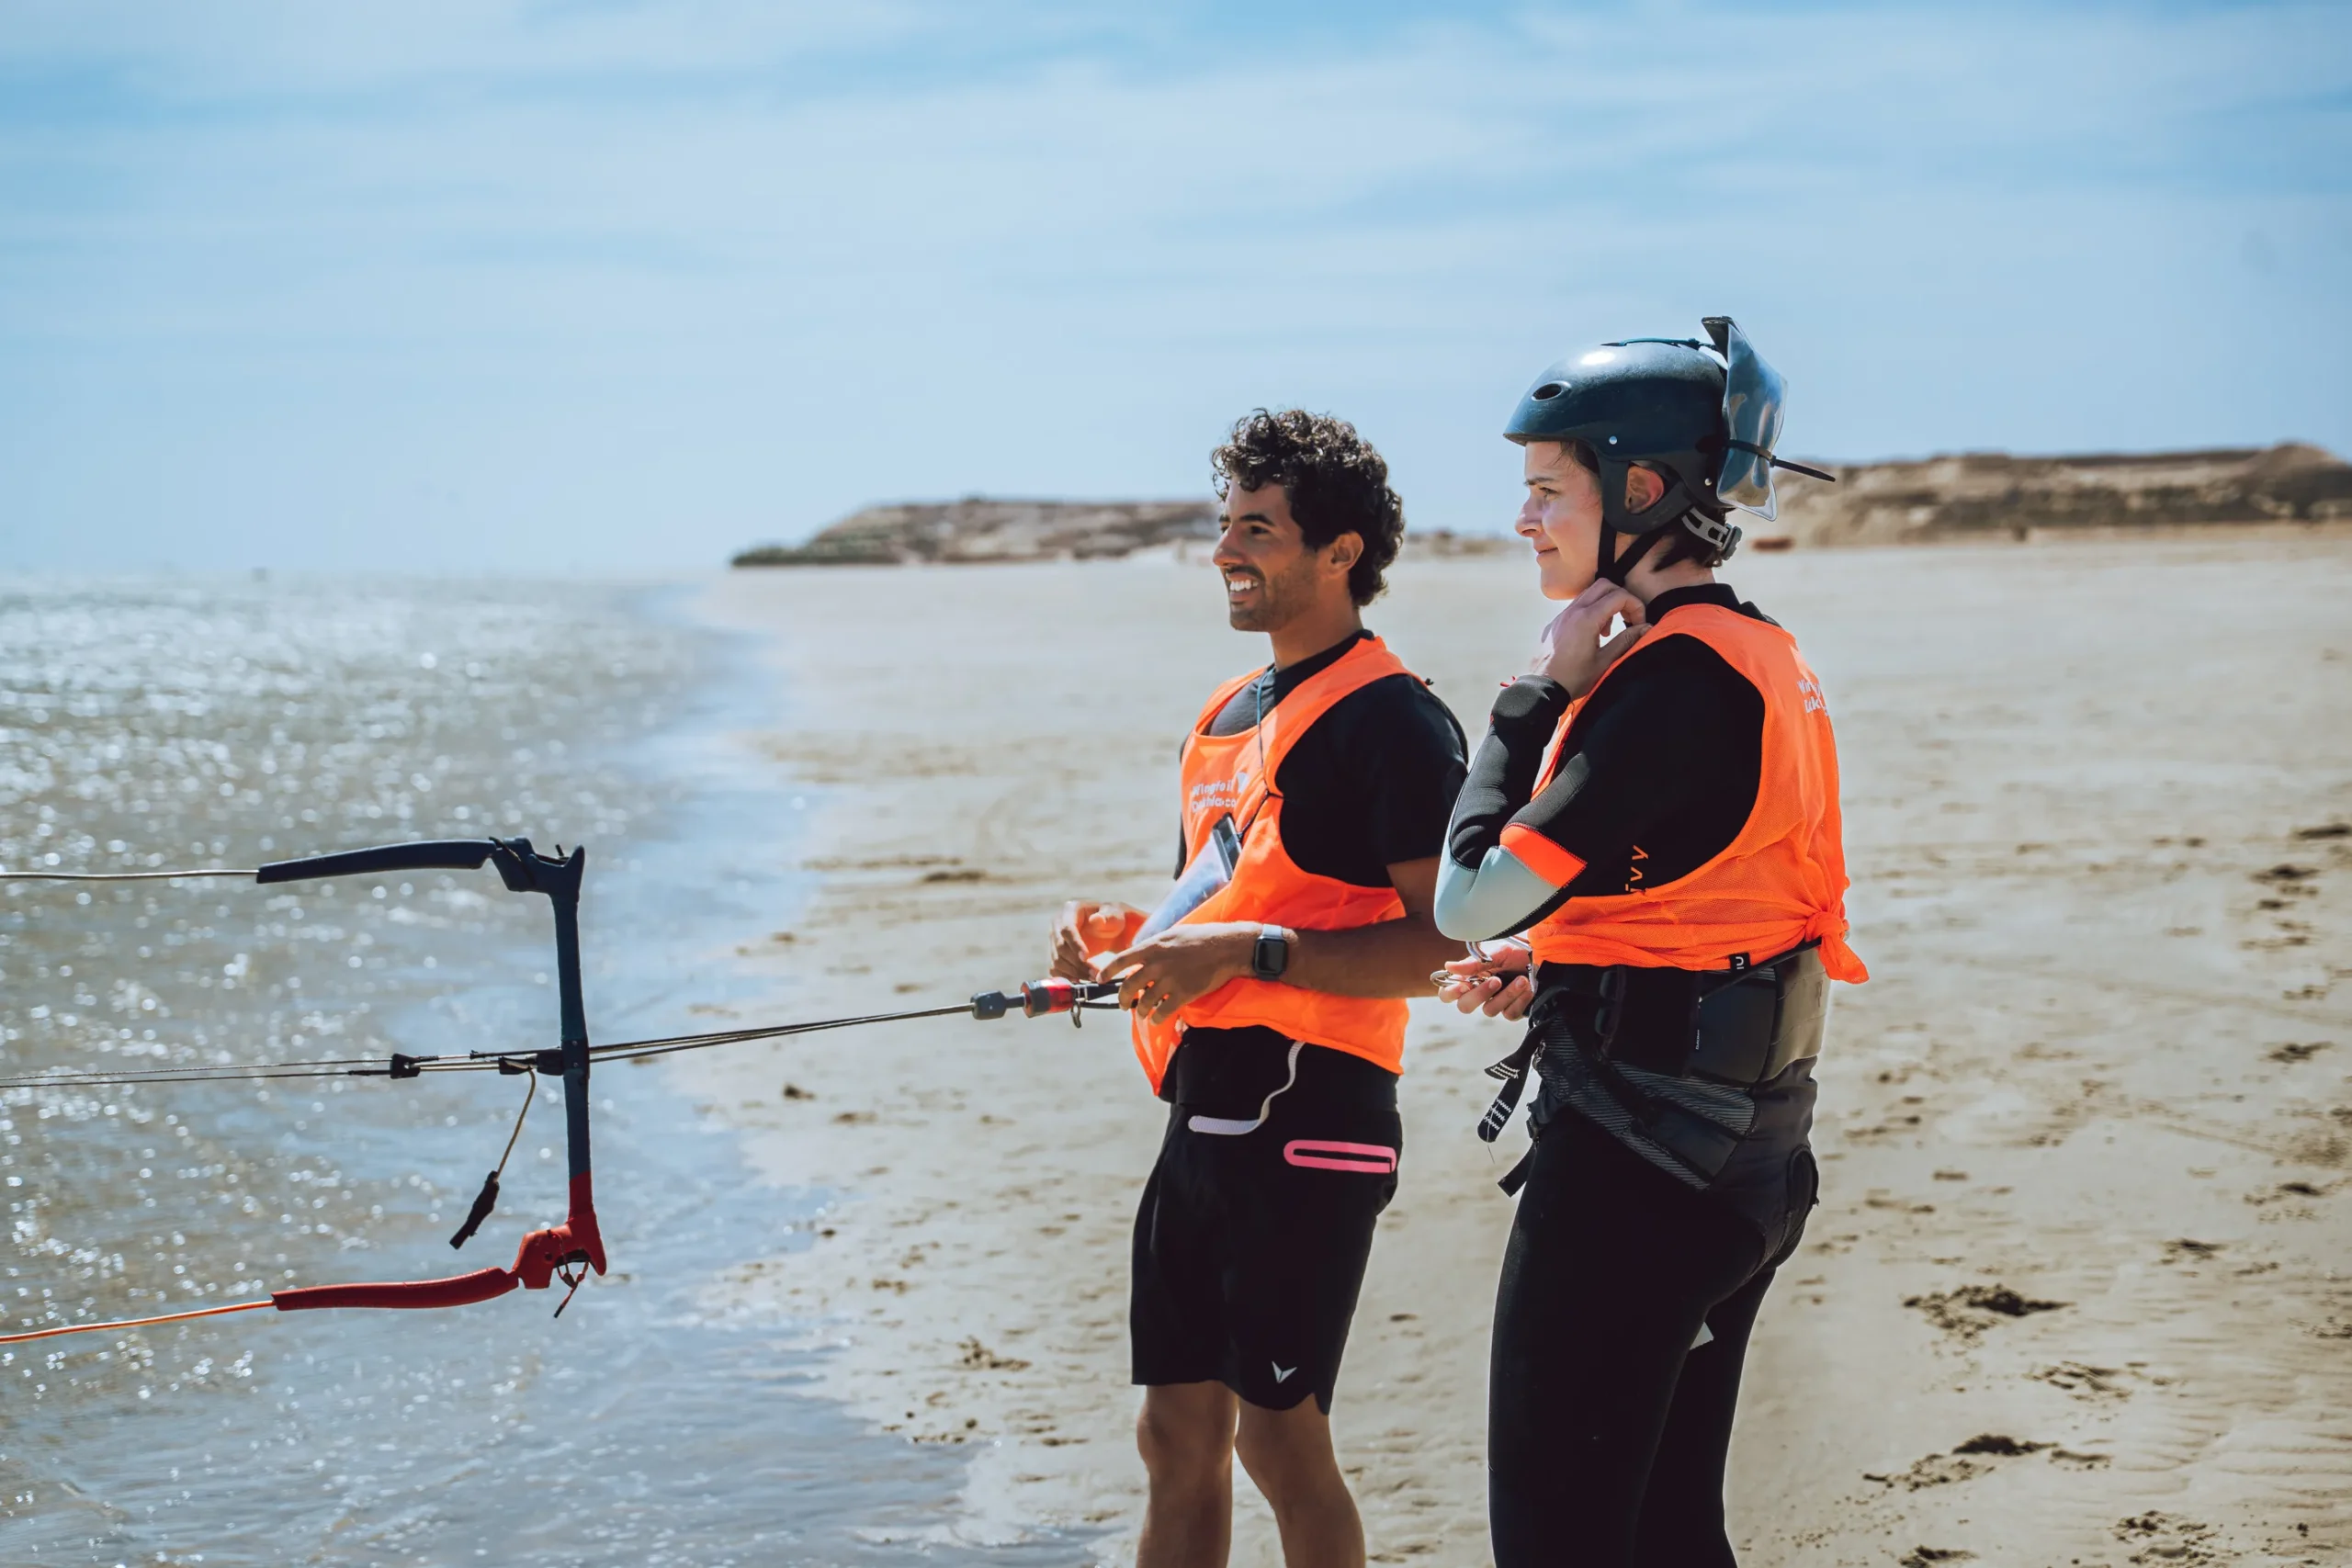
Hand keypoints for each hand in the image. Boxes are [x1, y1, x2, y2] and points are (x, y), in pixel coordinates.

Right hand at [1050, 900, 1145, 981]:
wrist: (1111, 930)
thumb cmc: (1114, 919)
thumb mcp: (1115, 915)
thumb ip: (1108, 916)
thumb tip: (1096, 919)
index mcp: (1070, 910)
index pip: (1066, 929)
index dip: (1074, 944)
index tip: (1086, 957)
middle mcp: (1057, 924)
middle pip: (1060, 948)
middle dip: (1077, 963)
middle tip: (1095, 973)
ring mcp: (1054, 940)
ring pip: (1057, 961)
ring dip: (1074, 972)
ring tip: (1093, 978)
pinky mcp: (1056, 954)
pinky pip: (1056, 969)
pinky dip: (1068, 977)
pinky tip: (1082, 981)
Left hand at [1092, 921, 1256, 1025]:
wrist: (1226, 947)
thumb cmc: (1200, 937)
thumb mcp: (1172, 934)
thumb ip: (1154, 946)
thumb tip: (1140, 954)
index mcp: (1152, 947)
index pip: (1121, 960)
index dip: (1107, 972)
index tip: (1100, 979)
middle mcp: (1156, 964)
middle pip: (1129, 986)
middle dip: (1122, 999)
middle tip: (1122, 1005)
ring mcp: (1169, 980)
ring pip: (1144, 1002)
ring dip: (1140, 1011)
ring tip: (1142, 1013)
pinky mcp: (1183, 994)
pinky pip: (1163, 1012)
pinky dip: (1157, 1018)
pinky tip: (1157, 1019)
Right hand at [1434, 945, 1533, 1019]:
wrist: (1544, 954)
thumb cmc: (1517, 950)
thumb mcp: (1496, 951)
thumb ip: (1473, 962)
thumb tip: (1449, 966)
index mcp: (1470, 976)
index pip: (1448, 992)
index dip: (1450, 992)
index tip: (1463, 985)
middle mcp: (1480, 992)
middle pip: (1465, 1006)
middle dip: (1479, 994)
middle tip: (1495, 981)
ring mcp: (1496, 1002)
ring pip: (1489, 1010)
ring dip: (1506, 995)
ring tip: (1521, 979)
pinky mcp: (1513, 1009)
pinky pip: (1509, 1014)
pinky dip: (1519, 1000)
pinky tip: (1528, 988)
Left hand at [1532, 576, 1648, 697]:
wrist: (1542, 688)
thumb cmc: (1573, 679)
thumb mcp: (1605, 662)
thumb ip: (1626, 641)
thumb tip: (1646, 627)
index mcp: (1586, 619)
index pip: (1619, 596)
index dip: (1636, 606)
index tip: (1639, 623)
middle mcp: (1573, 611)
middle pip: (1604, 585)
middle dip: (1622, 598)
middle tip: (1628, 618)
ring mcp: (1562, 615)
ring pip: (1589, 593)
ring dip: (1606, 603)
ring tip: (1609, 630)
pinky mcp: (1556, 622)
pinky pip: (1577, 605)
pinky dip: (1591, 610)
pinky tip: (1593, 633)